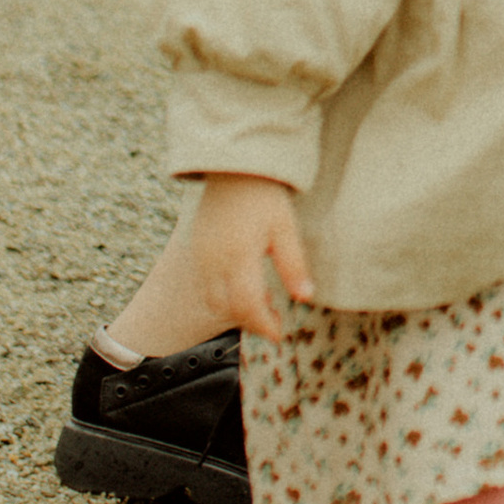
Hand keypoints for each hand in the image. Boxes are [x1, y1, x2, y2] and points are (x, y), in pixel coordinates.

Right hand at [187, 174, 313, 341]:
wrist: (232, 168)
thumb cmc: (263, 196)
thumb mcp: (285, 228)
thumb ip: (293, 264)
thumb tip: (305, 297)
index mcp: (238, 256)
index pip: (247, 305)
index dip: (264, 325)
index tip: (280, 335)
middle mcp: (214, 262)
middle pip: (227, 309)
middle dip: (251, 322)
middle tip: (276, 322)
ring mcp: (202, 258)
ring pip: (213, 301)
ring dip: (236, 311)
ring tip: (264, 303)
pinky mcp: (197, 251)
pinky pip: (206, 286)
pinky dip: (224, 296)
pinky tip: (246, 285)